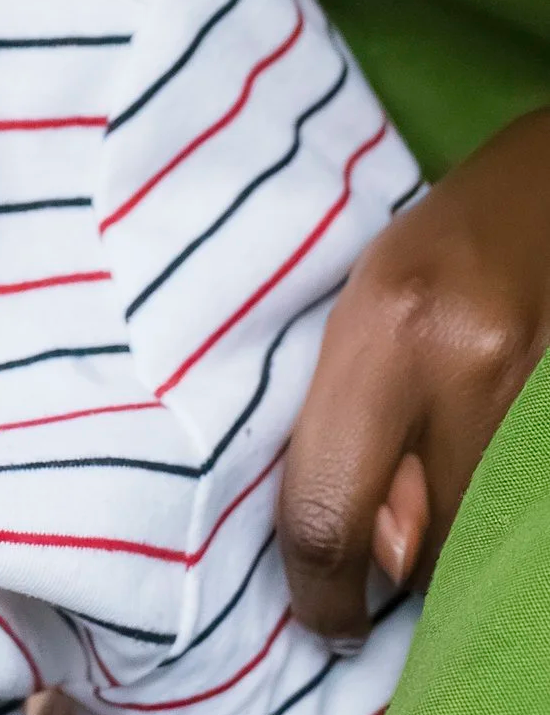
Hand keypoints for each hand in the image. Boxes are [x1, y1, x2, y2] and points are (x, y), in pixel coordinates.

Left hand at [279, 104, 549, 634]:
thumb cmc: (431, 237)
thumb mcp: (356, 300)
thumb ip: (345, 412)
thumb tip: (368, 551)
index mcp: (385, 331)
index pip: (330, 505)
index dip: (319, 586)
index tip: (318, 610)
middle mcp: (464, 369)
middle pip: (420, 546)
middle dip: (386, 570)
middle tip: (361, 565)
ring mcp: (529, 395)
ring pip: (475, 539)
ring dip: (443, 547)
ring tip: (415, 502)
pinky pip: (519, 508)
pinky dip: (488, 520)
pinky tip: (464, 489)